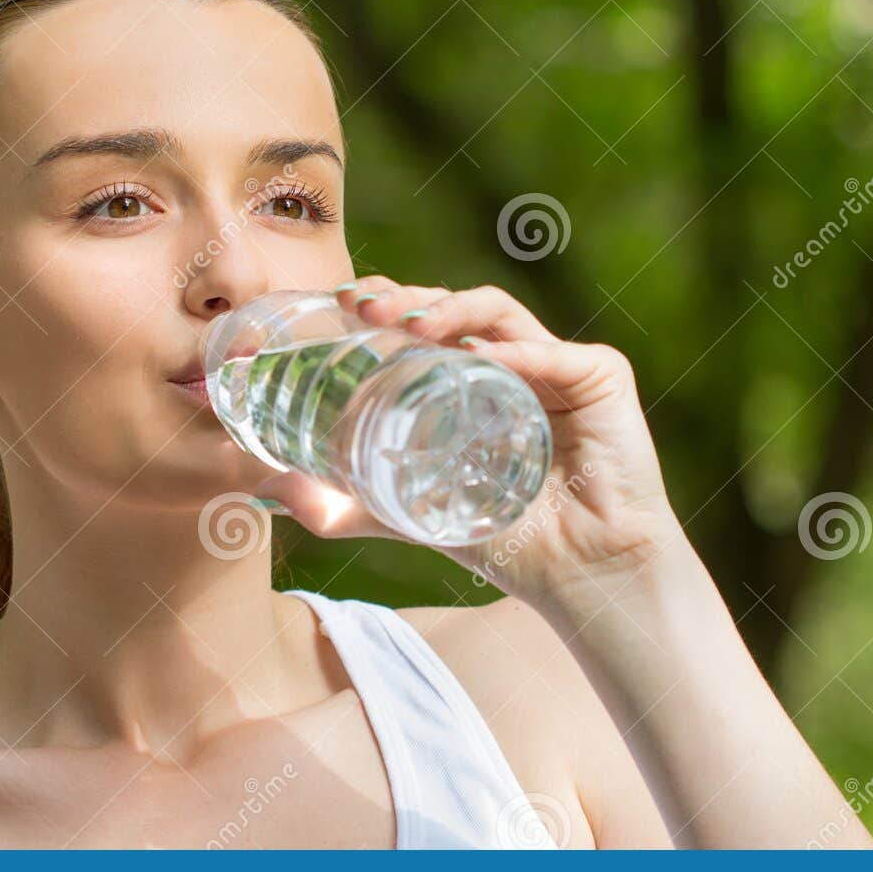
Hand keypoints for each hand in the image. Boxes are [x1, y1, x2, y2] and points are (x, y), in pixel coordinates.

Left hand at [250, 276, 689, 609]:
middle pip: (454, 307)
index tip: (338, 299)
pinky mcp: (601, 376)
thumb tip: (271, 494)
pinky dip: (516, 353)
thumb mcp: (410, 515)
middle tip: (360, 303)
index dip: (384, 299)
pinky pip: (554, 354)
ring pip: (498, 313)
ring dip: (450, 309)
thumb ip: (346, 506)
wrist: (582, 575)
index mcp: (473, 375)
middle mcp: (513, 358)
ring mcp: (558, 363)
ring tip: (409, 323)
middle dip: (404, 296)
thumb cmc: (507, 539)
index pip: (425, 318)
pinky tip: (478, 359)